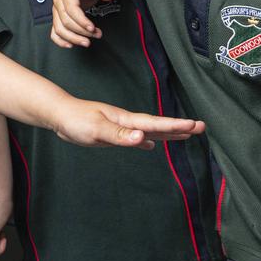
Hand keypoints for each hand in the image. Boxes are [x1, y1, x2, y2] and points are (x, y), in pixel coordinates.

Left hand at [49, 97, 203, 150]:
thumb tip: (142, 138)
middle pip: (157, 125)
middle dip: (179, 127)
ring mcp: (120, 126)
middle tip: (201, 127)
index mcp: (125, 119)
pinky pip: (134, 137)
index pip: (155, 123)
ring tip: (185, 135)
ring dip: (167, 133)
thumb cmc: (75, 120)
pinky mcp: (111, 133)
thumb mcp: (96, 128)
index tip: (195, 126)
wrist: (58, 115)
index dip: (175, 125)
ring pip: (148, 131)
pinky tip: (149, 145)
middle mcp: (126, 122)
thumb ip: (119, 134)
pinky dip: (144, 140)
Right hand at [50, 0, 115, 47]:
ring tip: (88, 42)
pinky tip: (71, 45)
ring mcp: (56, 9)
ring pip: (59, 29)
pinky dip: (61, 40)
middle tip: (97, 35)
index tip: (93, 28)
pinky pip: (54, 32)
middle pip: (65, 21)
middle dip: (81, 31)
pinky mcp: (57, 17)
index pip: (71, 9)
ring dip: (73, 38)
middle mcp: (58, 0)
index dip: (81, 21)